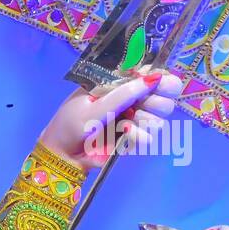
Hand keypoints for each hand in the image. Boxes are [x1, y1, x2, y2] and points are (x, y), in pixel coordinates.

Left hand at [40, 68, 183, 170]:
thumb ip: (123, 93)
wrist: (62, 154)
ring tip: (125, 123)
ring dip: (146, 120)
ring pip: (161, 117)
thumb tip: (153, 78)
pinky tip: (124, 134)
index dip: (162, 78)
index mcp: (121, 84)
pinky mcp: (133, 139)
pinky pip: (150, 136)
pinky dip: (138, 136)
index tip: (159, 83)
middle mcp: (132, 100)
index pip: (153, 75)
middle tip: (140, 107)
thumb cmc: (72, 124)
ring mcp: (135, 120)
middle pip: (165, 96)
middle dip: (157, 101)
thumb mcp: (95, 106)